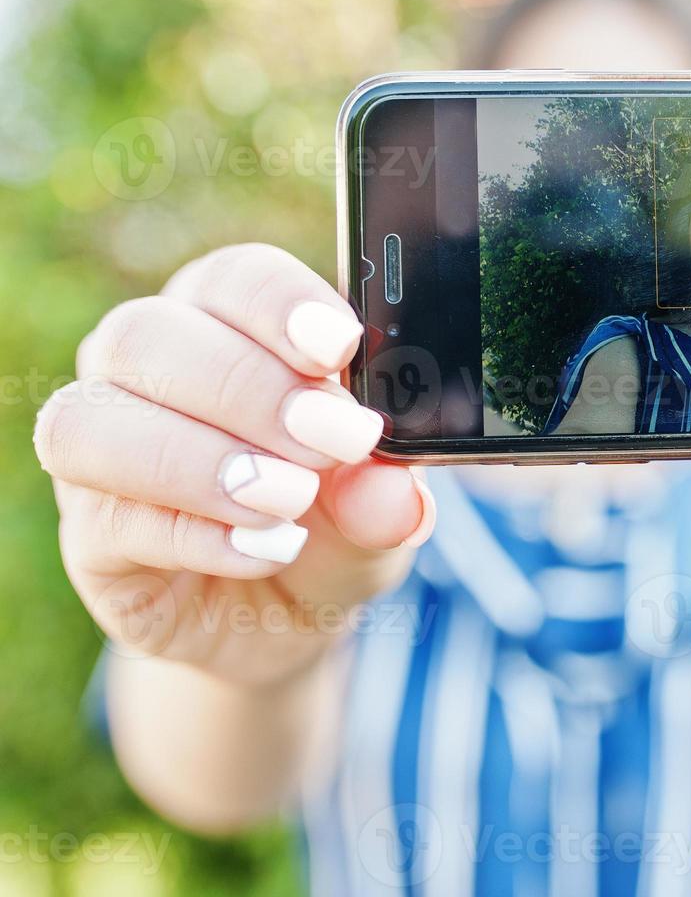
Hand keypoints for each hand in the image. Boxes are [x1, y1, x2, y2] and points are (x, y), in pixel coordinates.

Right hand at [34, 243, 434, 686]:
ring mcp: (103, 452)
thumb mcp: (382, 509)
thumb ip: (388, 494)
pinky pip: (111, 519)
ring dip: (202, 461)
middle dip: (249, 388)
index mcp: (226, 324)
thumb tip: (394, 490)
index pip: (232, 278)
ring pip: (93, 421)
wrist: (290, 618)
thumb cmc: (333, 526)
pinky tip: (266, 549)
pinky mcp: (89, 538)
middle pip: (149, 335)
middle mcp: (144, 371)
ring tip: (290, 501)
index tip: (338, 346)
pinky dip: (197, 537)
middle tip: (331, 441)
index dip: (279, 303)